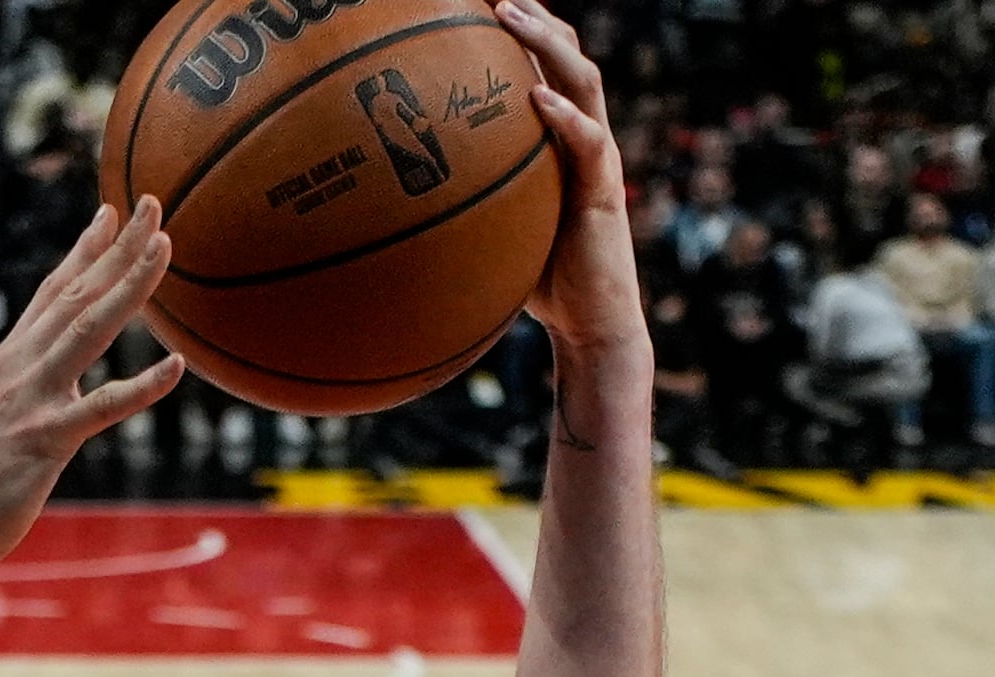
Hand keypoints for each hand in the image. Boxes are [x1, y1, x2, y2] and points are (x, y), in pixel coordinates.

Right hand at [0, 200, 183, 585]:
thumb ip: (20, 397)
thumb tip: (48, 390)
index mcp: (5, 365)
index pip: (49, 295)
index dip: (82, 252)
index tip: (109, 214)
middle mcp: (16, 370)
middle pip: (74, 296)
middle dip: (115, 248)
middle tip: (153, 205)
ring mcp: (30, 402)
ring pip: (88, 330)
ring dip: (129, 286)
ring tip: (164, 248)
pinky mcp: (43, 442)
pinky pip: (101, 408)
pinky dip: (141, 386)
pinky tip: (177, 366)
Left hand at [494, 3, 643, 355]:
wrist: (592, 326)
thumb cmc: (538, 283)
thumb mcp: (493, 231)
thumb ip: (460, 204)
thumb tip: (390, 202)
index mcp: (560, 141)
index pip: (546, 67)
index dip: (522, 31)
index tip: (479, 5)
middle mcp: (584, 138)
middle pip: (569, 55)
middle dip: (534, 16)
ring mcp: (599, 160)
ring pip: (584, 81)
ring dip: (547, 43)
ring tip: (511, 15)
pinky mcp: (604, 191)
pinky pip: (588, 144)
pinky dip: (563, 117)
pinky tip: (537, 97)